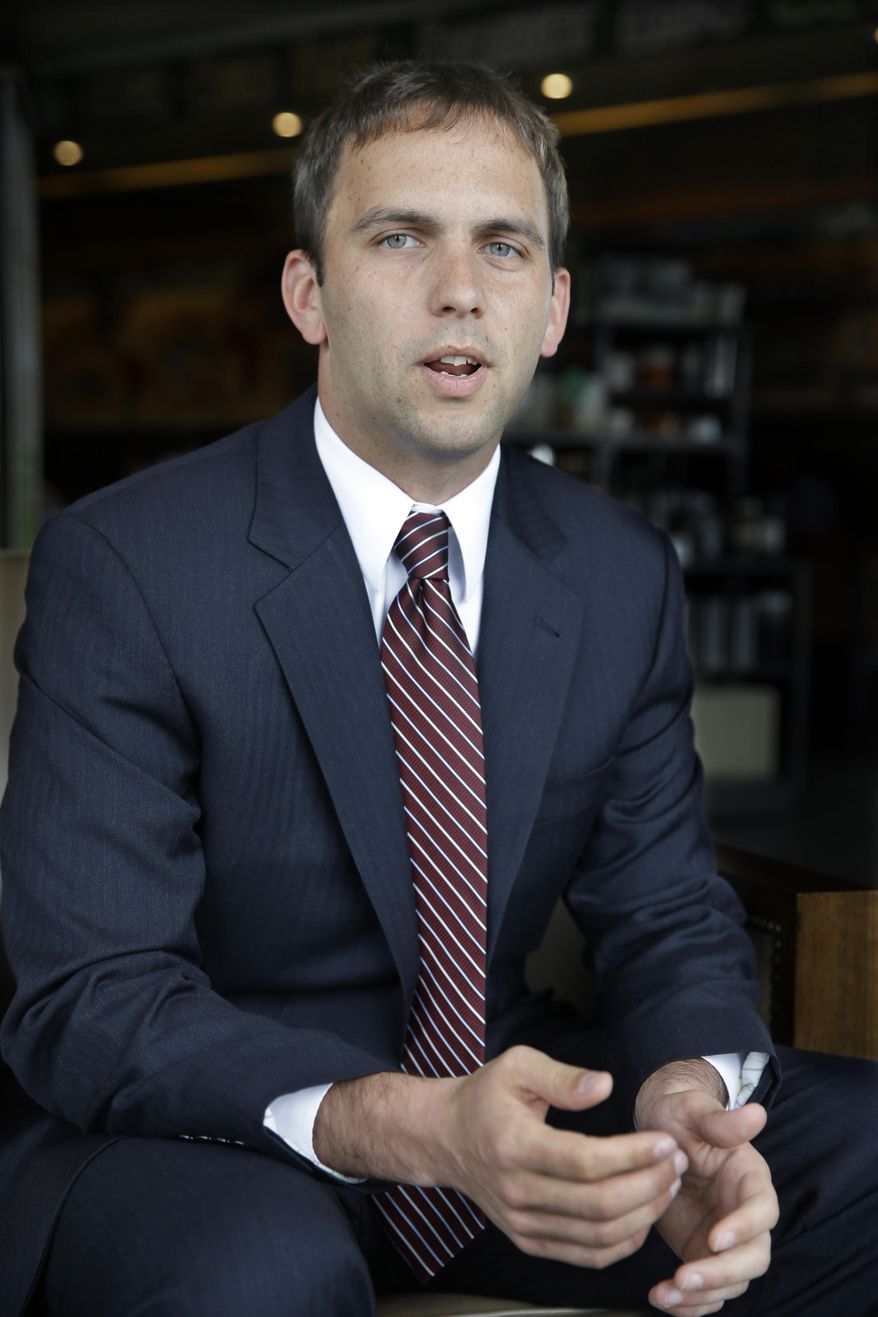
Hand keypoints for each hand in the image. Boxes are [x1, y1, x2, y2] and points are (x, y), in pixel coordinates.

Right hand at [314, 1046, 687, 1269]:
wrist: (445, 1138)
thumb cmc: (485, 1097)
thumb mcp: (518, 1065)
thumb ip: (563, 1077)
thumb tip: (605, 1085)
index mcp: (514, 1144)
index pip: (585, 1161)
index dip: (634, 1155)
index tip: (666, 1141)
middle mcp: (517, 1191)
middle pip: (598, 1204)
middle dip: (649, 1185)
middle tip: (678, 1162)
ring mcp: (522, 1222)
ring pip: (597, 1235)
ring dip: (644, 1215)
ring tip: (668, 1184)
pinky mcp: (529, 1240)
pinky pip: (585, 1255)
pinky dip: (622, 1243)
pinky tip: (643, 1216)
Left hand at [635, 1070, 777, 1315]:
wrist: (657, 1136)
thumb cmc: (678, 1116)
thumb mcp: (693, 1110)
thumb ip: (722, 1121)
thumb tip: (757, 1113)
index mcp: (750, 1178)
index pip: (762, 1210)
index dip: (744, 1227)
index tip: (713, 1238)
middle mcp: (744, 1214)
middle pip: (754, 1257)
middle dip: (722, 1273)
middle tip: (685, 1277)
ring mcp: (726, 1239)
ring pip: (731, 1281)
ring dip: (703, 1294)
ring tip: (666, 1294)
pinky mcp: (703, 1254)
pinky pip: (707, 1290)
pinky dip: (689, 1304)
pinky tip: (662, 1300)